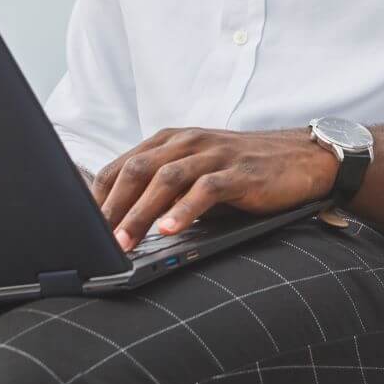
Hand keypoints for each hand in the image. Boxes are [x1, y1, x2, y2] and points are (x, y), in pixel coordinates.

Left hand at [90, 126, 338, 250]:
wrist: (303, 158)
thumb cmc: (245, 170)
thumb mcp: (198, 172)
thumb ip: (164, 189)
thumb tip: (121, 224)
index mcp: (171, 141)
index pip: (121, 166)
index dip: (97, 198)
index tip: (80, 229)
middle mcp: (188, 141)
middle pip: (137, 171)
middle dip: (111, 208)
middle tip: (95, 241)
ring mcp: (214, 154)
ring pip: (166, 180)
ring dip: (140, 213)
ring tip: (123, 241)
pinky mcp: (239, 171)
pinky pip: (205, 189)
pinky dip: (184, 210)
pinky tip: (170, 230)